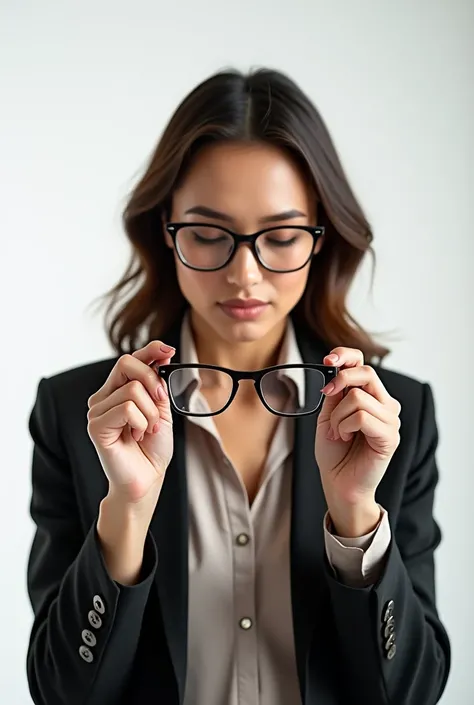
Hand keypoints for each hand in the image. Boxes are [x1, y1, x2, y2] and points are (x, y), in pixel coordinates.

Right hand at [87, 341, 175, 506]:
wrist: (147, 479)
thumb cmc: (152, 447)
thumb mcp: (162, 409)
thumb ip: (159, 383)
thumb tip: (163, 354)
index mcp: (118, 390)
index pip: (130, 360)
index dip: (149, 350)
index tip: (169, 349)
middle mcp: (103, 397)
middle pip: (127, 364)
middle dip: (153, 381)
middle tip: (161, 403)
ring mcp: (96, 410)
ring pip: (132, 390)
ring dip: (150, 413)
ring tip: (146, 430)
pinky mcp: (95, 425)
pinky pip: (127, 409)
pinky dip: (141, 422)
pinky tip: (136, 436)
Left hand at [315, 347, 400, 534]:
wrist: (338, 483)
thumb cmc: (334, 451)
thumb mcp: (329, 414)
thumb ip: (336, 392)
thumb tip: (335, 367)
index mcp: (371, 396)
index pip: (364, 363)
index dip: (346, 356)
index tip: (327, 360)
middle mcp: (385, 404)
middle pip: (366, 372)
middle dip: (340, 380)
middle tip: (327, 395)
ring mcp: (391, 420)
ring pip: (358, 398)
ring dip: (338, 416)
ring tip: (339, 432)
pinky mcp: (390, 436)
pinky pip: (361, 417)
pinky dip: (345, 426)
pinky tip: (346, 438)